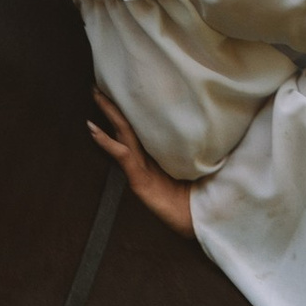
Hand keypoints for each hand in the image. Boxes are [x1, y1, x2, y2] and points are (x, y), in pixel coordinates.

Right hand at [87, 90, 195, 237]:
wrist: (201, 219)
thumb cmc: (204, 190)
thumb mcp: (201, 159)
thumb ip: (198, 142)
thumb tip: (209, 116)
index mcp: (158, 153)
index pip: (141, 125)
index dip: (132, 107)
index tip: (124, 86)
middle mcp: (146, 159)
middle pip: (126, 126)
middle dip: (111, 106)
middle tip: (97, 86)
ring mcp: (140, 170)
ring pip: (122, 136)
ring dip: (108, 117)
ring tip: (96, 97)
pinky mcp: (140, 182)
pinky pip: (123, 157)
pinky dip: (108, 144)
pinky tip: (95, 131)